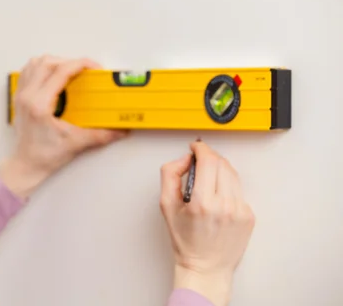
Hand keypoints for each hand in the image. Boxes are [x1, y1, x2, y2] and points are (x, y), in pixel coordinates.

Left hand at [0, 55, 128, 198]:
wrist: (26, 166)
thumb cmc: (44, 156)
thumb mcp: (76, 143)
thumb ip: (101, 135)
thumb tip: (120, 129)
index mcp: (39, 104)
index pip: (60, 72)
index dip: (80, 64)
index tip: (94, 67)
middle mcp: (27, 96)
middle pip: (47, 62)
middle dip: (69, 62)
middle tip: (85, 71)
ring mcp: (20, 95)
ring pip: (35, 63)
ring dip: (54, 62)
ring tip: (70, 72)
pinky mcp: (18, 98)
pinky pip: (28, 71)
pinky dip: (41, 68)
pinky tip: (53, 77)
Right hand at [159, 140, 254, 305]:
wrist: (206, 266)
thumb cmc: (186, 241)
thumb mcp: (166, 206)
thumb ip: (170, 175)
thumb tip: (184, 159)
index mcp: (202, 203)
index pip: (208, 161)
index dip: (201, 149)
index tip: (196, 148)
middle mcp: (224, 206)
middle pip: (221, 163)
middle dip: (209, 157)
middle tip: (199, 162)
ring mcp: (240, 210)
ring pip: (232, 174)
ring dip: (219, 169)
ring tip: (208, 180)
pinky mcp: (249, 215)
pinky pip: (238, 189)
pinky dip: (227, 186)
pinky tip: (217, 196)